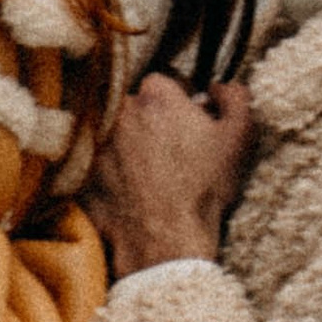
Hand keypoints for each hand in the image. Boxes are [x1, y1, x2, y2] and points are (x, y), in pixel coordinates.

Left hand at [88, 75, 256, 280]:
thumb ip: (235, 98)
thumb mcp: (239, 137)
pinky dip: (111, 172)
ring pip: (114, 133)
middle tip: (171, 149)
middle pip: (135, 106)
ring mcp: (96, 143)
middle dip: (151, 121)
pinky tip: (132, 190)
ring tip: (150, 172)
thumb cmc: (203, 188)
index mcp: (156, 97)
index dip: (179, 100)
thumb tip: (218, 87)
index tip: (188, 120)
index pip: (164, 82)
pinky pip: (97, 164)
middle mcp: (120, 112)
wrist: (165, 239)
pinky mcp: (82, 174)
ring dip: (128, 144)